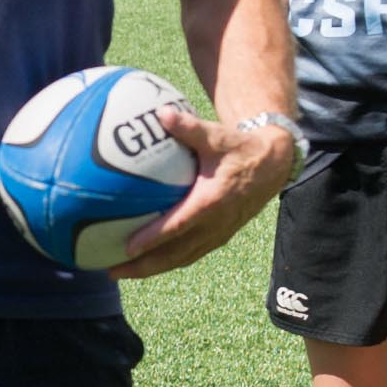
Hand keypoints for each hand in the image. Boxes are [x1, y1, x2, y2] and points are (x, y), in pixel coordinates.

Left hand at [108, 110, 296, 281]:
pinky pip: (191, 254)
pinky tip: (146, 261)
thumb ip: (189, 128)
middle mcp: (215, 224)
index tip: (127, 247)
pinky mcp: (221, 236)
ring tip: (122, 272)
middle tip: (113, 271)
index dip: (152, 239)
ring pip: (182, 259)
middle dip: (143, 266)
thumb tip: (161, 114)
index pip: (177, 226)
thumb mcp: (217, 136)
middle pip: (175, 254)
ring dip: (152, 269)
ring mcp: (219, 233)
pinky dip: (168, 261)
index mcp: (211, 201)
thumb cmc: (241, 148)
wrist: (274, 165)